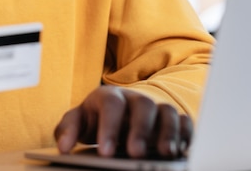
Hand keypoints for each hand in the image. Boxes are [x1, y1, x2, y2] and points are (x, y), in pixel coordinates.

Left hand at [54, 86, 191, 158]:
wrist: (110, 116)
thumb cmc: (93, 120)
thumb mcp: (77, 122)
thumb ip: (68, 130)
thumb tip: (64, 146)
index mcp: (108, 97)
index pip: (111, 105)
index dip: (109, 128)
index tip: (105, 153)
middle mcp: (134, 99)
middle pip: (143, 104)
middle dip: (140, 129)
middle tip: (135, 154)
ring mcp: (154, 108)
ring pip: (166, 111)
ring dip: (168, 132)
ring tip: (165, 154)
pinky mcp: (170, 119)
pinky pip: (184, 121)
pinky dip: (186, 134)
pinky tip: (181, 151)